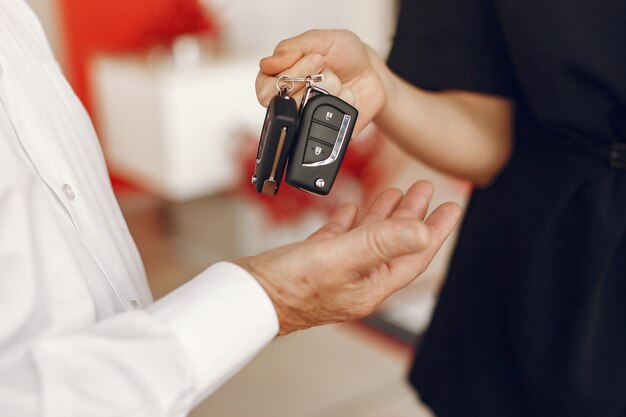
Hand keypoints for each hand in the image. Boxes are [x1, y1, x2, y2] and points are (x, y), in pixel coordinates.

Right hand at [234, 181, 460, 334]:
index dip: (435, 230)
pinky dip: (350, 223)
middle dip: (411, 215)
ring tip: (394, 191)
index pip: (413, 255)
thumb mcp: (337, 259)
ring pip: (367, 240)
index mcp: (370, 286)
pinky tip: (352, 209)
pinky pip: (340, 240)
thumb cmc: (286, 287)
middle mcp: (356, 281)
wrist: (243, 299)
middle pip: (394, 244)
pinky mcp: (313, 265)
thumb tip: (423, 233)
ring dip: (383, 215)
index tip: (452, 206)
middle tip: (424, 189)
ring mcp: (335, 274)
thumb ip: (379, 244)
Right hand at [255, 30, 390, 136]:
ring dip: (330, 92)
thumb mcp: (318, 40)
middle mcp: (291, 101)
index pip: (266, 89)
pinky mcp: (326, 130)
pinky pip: (331, 125)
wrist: (372, 71)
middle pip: (285, 106)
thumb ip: (291, 49)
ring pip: (307, 115)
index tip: (314, 60)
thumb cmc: (344, 54)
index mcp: (280, 78)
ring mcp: (308, 117)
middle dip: (311, 82)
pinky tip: (348, 94)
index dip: (290, 76)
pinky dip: (345, 104)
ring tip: (338, 82)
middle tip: (326, 68)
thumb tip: (267, 63)